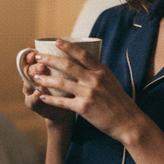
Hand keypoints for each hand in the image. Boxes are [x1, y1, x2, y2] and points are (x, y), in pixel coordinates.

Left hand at [29, 40, 144, 143]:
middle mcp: (94, 80)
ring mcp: (88, 94)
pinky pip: (62, 102)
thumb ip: (97, 72)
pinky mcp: (83, 108)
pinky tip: (42, 96)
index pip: (82, 54)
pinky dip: (51, 99)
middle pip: (67, 66)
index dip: (68, 47)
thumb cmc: (119, 101)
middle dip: (50, 60)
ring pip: (61, 83)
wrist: (128, 122)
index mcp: (102, 71)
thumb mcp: (111, 81)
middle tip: (37, 57)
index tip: (56, 41)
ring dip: (46, 79)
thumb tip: (84, 63)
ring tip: (36, 76)